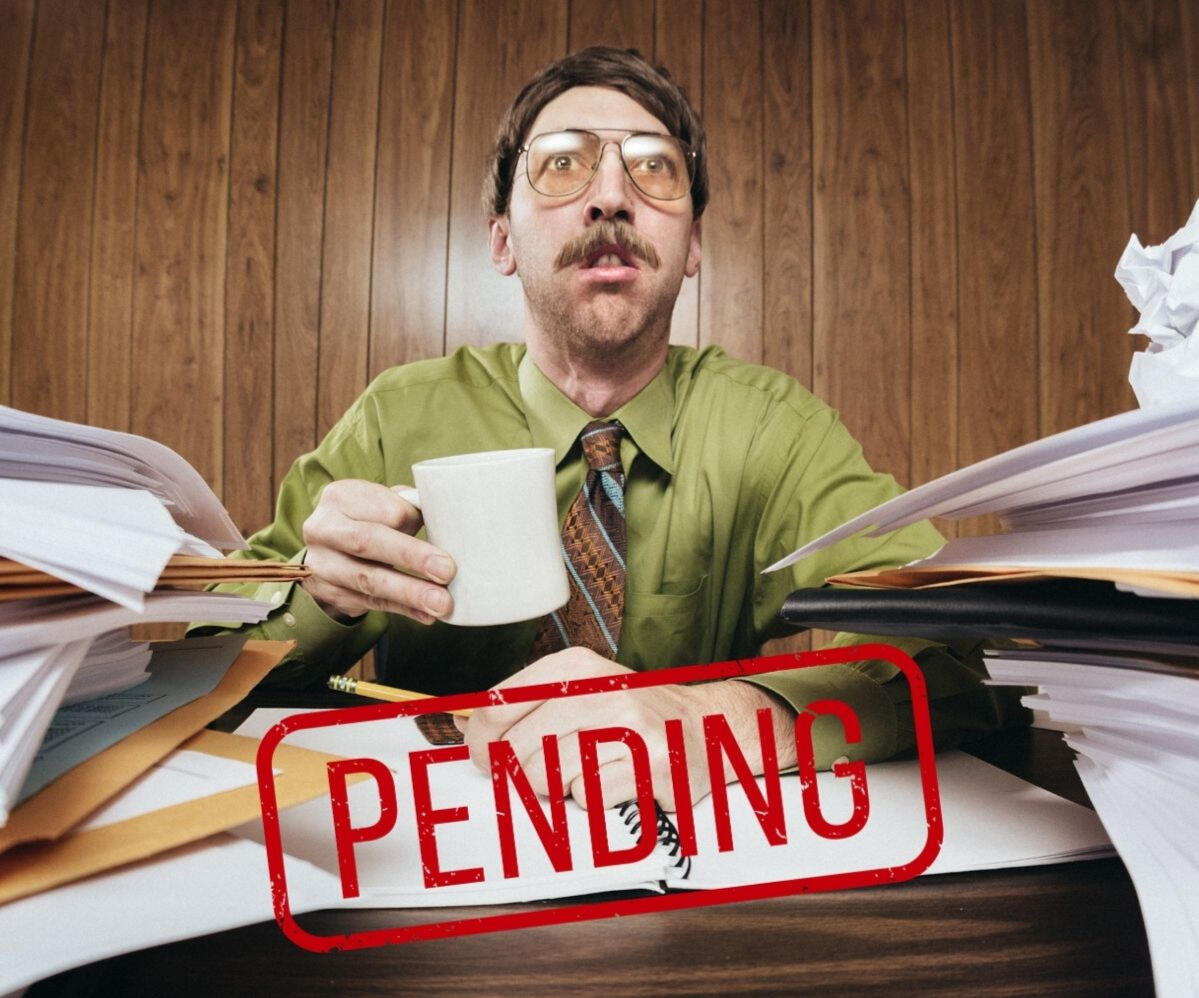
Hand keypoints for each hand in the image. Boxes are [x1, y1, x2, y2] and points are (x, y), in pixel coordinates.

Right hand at [300, 479, 455, 623]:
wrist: (329, 549)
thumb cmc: (368, 519)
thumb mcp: (381, 503)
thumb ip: (408, 508)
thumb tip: (447, 521)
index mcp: (339, 496)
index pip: (382, 508)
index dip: (412, 519)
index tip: (443, 528)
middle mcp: (323, 529)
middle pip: (367, 542)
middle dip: (411, 557)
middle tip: (446, 571)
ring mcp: (322, 565)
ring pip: (368, 580)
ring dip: (409, 593)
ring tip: (441, 602)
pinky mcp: (330, 593)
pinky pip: (372, 603)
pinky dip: (403, 609)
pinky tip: (426, 614)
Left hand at [456, 648, 796, 811]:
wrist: (706, 725)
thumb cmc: (632, 713)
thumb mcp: (579, 689)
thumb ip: (524, 705)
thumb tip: (465, 725)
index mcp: (575, 665)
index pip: (495, 708)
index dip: (481, 743)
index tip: (486, 756)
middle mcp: (600, 689)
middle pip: (518, 753)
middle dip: (524, 774)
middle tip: (550, 769)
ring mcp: (628, 726)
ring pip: (550, 779)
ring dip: (563, 786)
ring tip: (593, 767)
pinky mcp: (649, 764)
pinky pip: (588, 798)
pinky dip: (595, 799)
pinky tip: (616, 779)